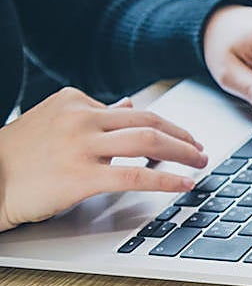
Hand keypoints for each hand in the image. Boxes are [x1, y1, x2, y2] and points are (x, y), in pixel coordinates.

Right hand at [0, 90, 207, 231]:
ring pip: (148, 140)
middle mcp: (81, 117)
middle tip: (200, 148)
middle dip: (182, 135)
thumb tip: (126, 104)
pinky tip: (184, 184)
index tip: (181, 137)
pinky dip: (166, 179)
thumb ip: (91, 114)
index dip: (164, 126)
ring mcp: (81, 145)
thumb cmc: (16, 156)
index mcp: (75, 101)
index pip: (133, 111)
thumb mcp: (53, 122)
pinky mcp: (80, 175)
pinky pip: (135, 174)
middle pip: (148, 120)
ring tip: (199, 162)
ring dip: (183, 151)